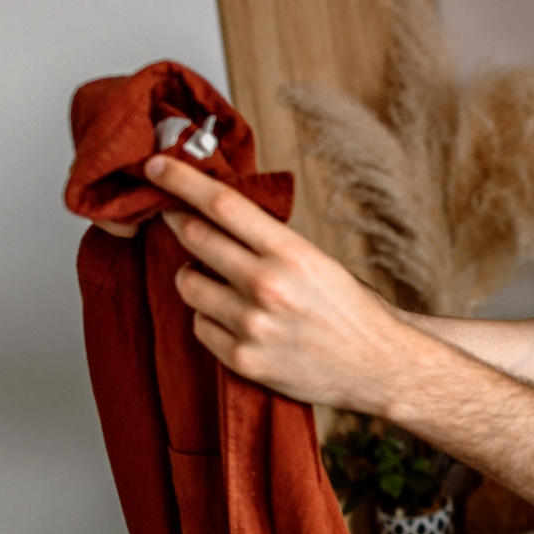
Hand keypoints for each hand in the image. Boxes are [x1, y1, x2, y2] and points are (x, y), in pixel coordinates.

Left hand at [145, 155, 402, 411]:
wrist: (378, 367)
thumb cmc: (351, 312)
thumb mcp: (319, 262)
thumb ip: (270, 242)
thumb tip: (216, 216)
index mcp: (291, 254)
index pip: (221, 204)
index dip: (181, 180)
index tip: (155, 166)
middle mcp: (267, 287)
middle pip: (195, 238)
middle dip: (179, 224)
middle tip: (178, 220)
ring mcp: (252, 326)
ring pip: (188, 284)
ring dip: (194, 277)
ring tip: (219, 283)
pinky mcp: (243, 359)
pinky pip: (200, 326)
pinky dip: (210, 319)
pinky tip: (235, 320)